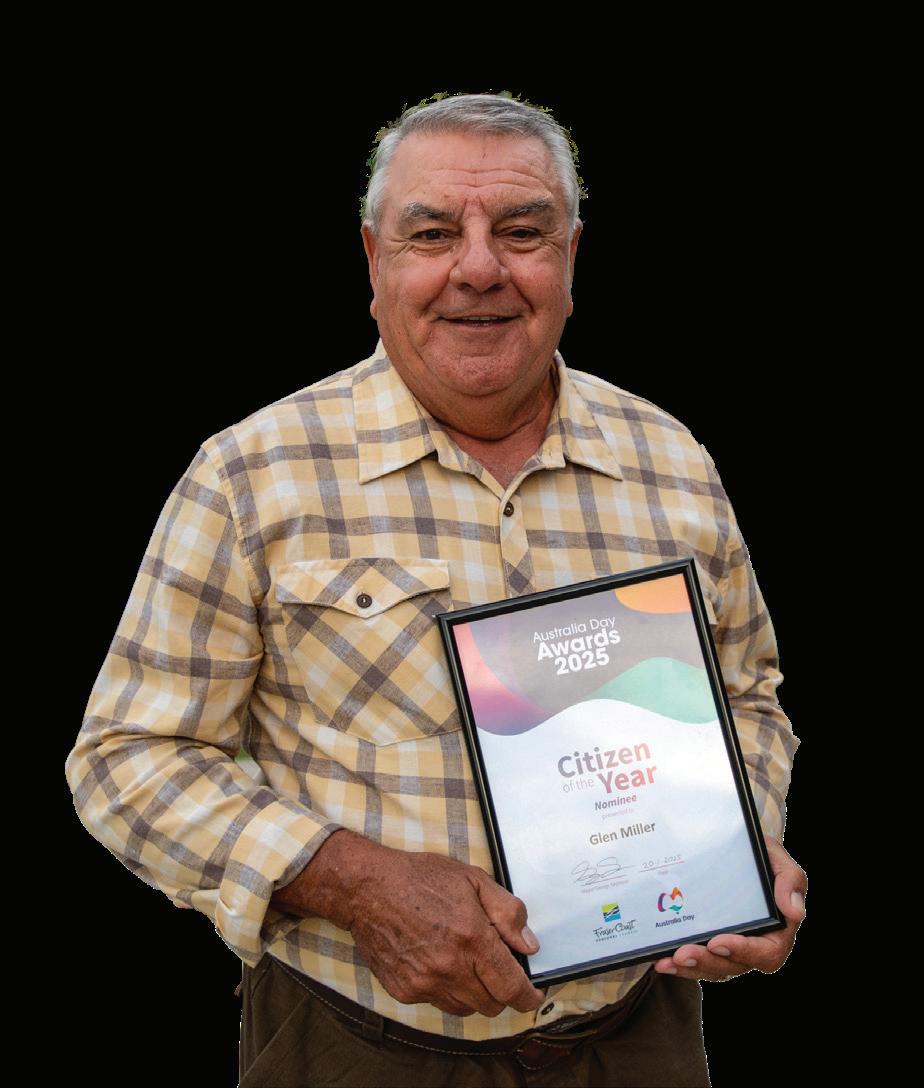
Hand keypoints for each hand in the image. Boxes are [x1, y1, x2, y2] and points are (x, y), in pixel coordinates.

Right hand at [271, 829, 544, 1016]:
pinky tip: (438, 962)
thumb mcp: (473, 880)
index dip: (528, 997)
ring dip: (474, 993)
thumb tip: (529, 945)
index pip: (510, 987)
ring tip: (465, 962)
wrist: (367, 889)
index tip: (533, 997)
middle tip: (496, 968)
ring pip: (465, 1008)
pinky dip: (445, 989)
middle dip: (501, 991)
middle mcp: (450, 968)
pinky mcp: (405, 991)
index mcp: (472, 939)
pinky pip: (437, 1002)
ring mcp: (425, 984)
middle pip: (491, 1004)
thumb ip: (507, 912)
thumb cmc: (421, 879)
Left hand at [653, 835, 805, 982]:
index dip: (743, 951)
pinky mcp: (710, 941)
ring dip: (691, 967)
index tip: (718, 942)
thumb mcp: (775, 857)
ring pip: (714, 967)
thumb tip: (795, 911)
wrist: (732, 844)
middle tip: (683, 953)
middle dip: (708, 962)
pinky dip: (680, 963)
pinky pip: (699, 960)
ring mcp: (731, 944)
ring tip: (668, 960)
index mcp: (777, 928)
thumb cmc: (757, 854)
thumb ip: (790, 879)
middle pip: (735, 964)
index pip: (767, 951)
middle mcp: (755, 942)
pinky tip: (662, 960)